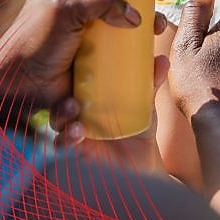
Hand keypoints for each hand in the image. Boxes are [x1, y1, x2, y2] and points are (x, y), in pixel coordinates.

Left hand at [0, 0, 168, 113]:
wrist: (25, 88)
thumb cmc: (35, 40)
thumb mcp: (64, 9)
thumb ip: (101, 0)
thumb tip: (135, 15)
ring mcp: (99, 10)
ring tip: (158, 9)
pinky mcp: (108, 37)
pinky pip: (136, 29)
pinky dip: (150, 31)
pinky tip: (156, 41)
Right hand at [50, 54, 170, 173]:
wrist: (141, 159)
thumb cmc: (138, 123)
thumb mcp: (144, 102)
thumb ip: (150, 83)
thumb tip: (163, 60)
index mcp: (87, 91)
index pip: (70, 76)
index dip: (65, 68)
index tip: (71, 62)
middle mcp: (75, 106)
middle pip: (57, 95)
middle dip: (61, 94)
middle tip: (73, 100)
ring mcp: (72, 126)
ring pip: (56, 118)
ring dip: (61, 116)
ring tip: (75, 119)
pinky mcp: (73, 147)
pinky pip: (61, 143)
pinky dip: (66, 139)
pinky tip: (78, 135)